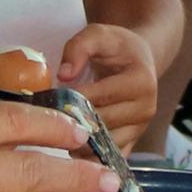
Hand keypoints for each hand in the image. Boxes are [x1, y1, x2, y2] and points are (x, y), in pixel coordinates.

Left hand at [60, 24, 163, 149]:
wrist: (138, 60)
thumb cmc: (116, 47)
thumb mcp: (97, 34)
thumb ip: (78, 48)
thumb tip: (64, 75)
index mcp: (141, 82)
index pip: (101, 96)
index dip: (73, 98)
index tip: (49, 98)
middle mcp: (146, 109)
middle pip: (102, 123)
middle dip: (73, 120)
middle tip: (44, 119)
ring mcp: (140, 129)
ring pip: (104, 144)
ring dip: (78, 142)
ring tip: (54, 133)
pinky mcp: (133, 142)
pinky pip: (108, 156)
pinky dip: (89, 157)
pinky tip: (69, 147)